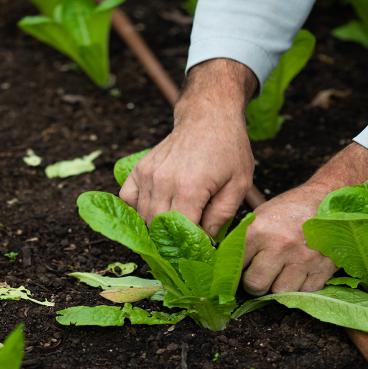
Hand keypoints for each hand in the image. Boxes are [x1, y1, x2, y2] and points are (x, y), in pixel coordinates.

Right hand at [120, 59, 257, 234]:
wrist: (209, 116)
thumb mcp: (239, 184)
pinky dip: (137, 210)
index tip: (199, 252)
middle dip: (171, 242)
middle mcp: (163, 182)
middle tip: (185, 247)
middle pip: (158, 229)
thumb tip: (207, 240)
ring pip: (142, 217)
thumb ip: (222, 216)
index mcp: (190, 188)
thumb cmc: (228, 149)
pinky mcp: (139, 169)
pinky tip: (154, 211)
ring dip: (156, 228)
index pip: (181, 232)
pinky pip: (128, 199)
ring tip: (172, 233)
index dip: (189, 247)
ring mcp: (148, 174)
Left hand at [242, 143, 367, 294]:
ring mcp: (302, 259)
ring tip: (283, 270)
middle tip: (260, 273)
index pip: (235, 265)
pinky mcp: (323, 268)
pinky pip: (304, 292)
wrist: (328, 198)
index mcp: (259, 230)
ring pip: (279, 292)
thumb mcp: (261, 216)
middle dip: (255, 282)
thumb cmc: (291, 209)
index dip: (235, 270)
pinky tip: (301, 271)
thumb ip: (244, 240)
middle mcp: (279, 246)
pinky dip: (301, 286)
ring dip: (279, 285)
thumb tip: (227, 265)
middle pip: (255, 285)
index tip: (238, 271)